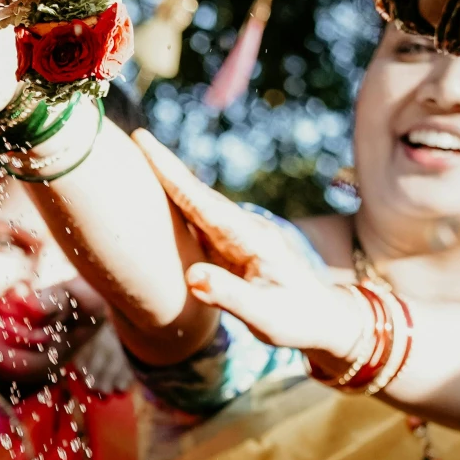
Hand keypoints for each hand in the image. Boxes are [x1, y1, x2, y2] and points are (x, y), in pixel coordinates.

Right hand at [134, 128, 370, 369]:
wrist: (323, 320)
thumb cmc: (295, 321)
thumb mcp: (264, 315)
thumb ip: (228, 295)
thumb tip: (191, 276)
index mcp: (251, 239)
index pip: (203, 203)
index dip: (173, 176)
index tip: (147, 144)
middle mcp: (244, 230)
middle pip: (197, 196)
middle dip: (166, 170)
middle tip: (136, 139)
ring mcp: (238, 238)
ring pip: (198, 208)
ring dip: (169, 187)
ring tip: (138, 165)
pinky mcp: (233, 250)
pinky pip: (200, 226)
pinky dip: (178, 211)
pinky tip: (161, 204)